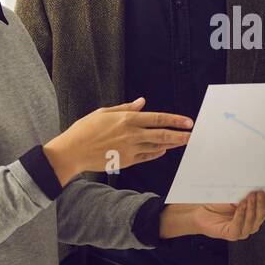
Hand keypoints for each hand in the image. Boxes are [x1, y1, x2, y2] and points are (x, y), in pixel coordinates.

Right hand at [44, 97, 192, 183]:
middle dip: (180, 135)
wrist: (73, 151)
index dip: (175, 120)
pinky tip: (163, 151)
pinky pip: (146, 157)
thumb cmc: (85, 129)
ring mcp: (130, 149)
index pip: (158, 118)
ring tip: (182, 142)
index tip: (188, 122)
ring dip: (171, 145)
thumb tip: (142, 102)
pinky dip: (156, 154)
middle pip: (162, 135)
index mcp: (127, 119)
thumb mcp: (104, 112)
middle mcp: (131, 134)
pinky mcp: (126, 161)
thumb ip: (126, 108)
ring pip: (156, 147)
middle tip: (192, 136)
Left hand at [159, 190, 264, 240]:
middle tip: (259, 192)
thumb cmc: (218, 203)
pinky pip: (239, 226)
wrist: (200, 211)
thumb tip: (259, 182)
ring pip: (252, 222)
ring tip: (251, 196)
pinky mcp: (231, 235)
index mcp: (254, 215)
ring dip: (252, 208)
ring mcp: (241, 231)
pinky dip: (241, 215)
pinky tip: (240, 205)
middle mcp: (250, 225)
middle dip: (261, 204)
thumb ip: (247, 192)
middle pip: (261, 216)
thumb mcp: (236, 195)